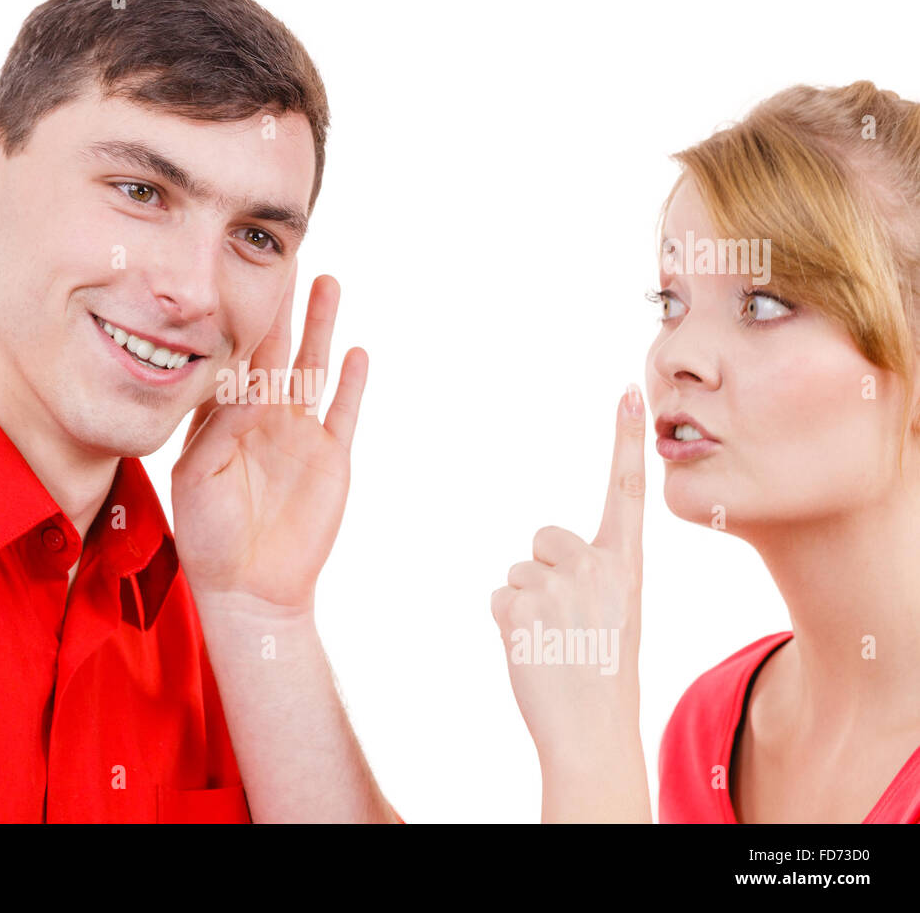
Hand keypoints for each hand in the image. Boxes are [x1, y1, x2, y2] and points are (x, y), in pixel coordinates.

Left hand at [172, 274, 367, 618]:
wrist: (248, 585)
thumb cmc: (209, 534)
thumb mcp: (199, 476)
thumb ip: (223, 427)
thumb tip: (255, 385)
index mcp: (222, 416)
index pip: (230, 355)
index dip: (234, 317)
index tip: (234, 272)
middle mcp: (262, 416)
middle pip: (274, 347)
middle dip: (280, 305)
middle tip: (285, 256)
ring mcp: (299, 434)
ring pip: (312, 367)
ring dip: (320, 327)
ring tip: (327, 282)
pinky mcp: (331, 457)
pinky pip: (344, 411)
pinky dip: (353, 382)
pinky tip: (359, 350)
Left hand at [490, 385, 646, 770]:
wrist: (592, 735)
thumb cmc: (604, 677)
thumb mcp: (615, 618)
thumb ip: (592, 578)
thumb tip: (544, 563)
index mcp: (628, 568)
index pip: (626, 492)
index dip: (625, 440)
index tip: (628, 391)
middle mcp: (596, 567)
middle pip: (544, 538)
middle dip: (543, 572)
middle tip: (565, 624)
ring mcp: (557, 585)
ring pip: (517, 572)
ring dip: (524, 606)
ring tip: (552, 645)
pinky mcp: (519, 605)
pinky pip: (497, 598)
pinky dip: (506, 624)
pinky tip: (532, 653)